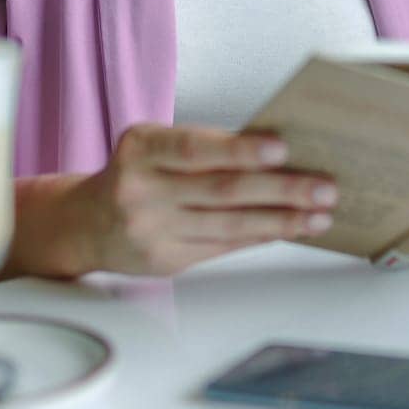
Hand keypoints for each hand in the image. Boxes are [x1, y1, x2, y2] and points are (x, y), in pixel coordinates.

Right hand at [77, 124, 337, 276]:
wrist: (85, 224)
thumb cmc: (134, 174)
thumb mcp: (153, 147)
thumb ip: (202, 148)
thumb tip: (275, 151)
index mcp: (140, 148)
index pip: (195, 148)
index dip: (239, 149)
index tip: (282, 148)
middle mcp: (141, 190)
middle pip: (221, 190)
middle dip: (280, 189)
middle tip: (323, 187)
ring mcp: (152, 230)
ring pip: (229, 225)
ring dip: (281, 220)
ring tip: (319, 214)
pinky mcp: (165, 261)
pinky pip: (223, 247)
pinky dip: (260, 236)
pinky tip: (288, 229)